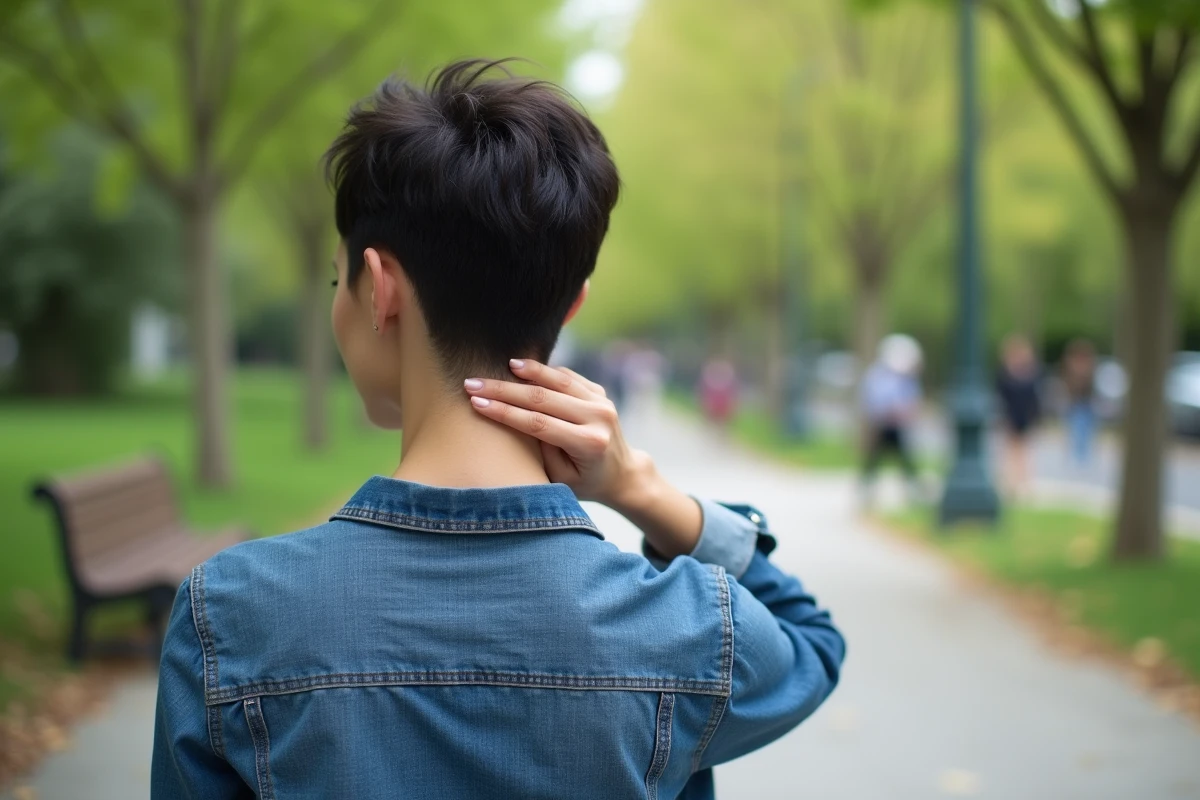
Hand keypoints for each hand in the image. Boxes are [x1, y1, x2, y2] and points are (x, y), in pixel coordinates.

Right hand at [463, 359, 649, 506]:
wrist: (622, 474)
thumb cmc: (585, 482)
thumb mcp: (560, 478)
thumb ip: (542, 449)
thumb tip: (515, 416)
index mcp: (589, 443)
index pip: (538, 423)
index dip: (505, 412)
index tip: (476, 402)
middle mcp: (599, 418)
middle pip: (544, 398)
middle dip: (505, 389)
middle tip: (473, 383)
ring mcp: (602, 402)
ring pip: (558, 380)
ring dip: (528, 371)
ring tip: (502, 364)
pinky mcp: (600, 393)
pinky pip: (569, 377)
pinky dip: (546, 370)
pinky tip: (523, 366)